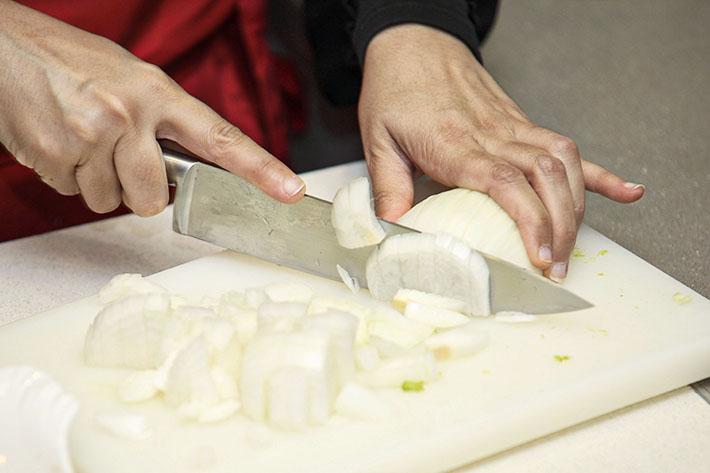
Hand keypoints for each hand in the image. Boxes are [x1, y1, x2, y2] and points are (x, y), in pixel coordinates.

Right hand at [0, 1, 304, 216]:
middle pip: (154, 198)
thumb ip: (163, 121)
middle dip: (139, 192)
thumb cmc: (70, 60)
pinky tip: (59, 141)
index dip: (260, 169)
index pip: (221, 138)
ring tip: (81, 139)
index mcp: (158, 92)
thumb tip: (184, 170)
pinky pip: (74, 193)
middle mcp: (129, 115)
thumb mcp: (130, 77)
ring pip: (109, 201)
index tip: (290, 191)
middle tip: (119, 159)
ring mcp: (91, 137)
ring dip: (98, 181)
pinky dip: (68, 176)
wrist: (1, 46)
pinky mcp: (54, 157)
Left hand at [358, 24, 643, 280]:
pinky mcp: (521, 122)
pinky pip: (565, 146)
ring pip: (562, 164)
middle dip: (558, 228)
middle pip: (544, 179)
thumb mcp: (378, 138)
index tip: (540, 255)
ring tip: (571, 248)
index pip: (505, 182)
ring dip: (575, 208)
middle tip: (556, 268)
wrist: (414, 42)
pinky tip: (625, 192)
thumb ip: (387, 185)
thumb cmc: (396, 89)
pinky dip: (599, 173)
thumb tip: (391, 230)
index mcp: (456, 143)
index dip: (530, 220)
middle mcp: (493, 134)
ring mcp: (512, 127)